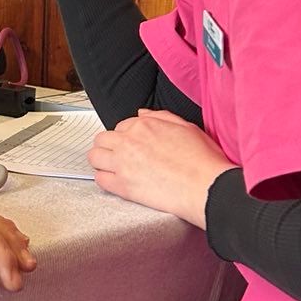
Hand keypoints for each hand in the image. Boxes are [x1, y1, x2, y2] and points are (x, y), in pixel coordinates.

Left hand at [89, 109, 235, 225]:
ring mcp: (122, 163)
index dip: (126, 137)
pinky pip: (100, 179)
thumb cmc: (202, 159)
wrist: (205, 186)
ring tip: (111, 167)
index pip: (121, 127)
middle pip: (102, 139)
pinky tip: (114, 181)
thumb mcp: (186, 127)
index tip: (131, 145)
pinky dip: (104, 179)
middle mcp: (129, 141)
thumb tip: (142, 114)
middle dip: (108, 146)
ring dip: (101, 160)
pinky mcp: (122, 185)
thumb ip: (160, 117)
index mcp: (144, 125)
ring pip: (94, 157)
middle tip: (117, 155)